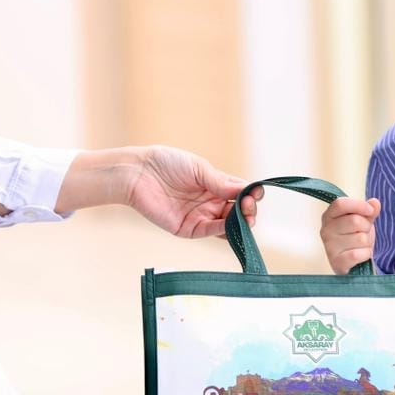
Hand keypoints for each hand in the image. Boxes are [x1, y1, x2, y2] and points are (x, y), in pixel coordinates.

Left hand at [126, 145, 258, 238]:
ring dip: (241, 222)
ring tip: (247, 216)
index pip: (241, 192)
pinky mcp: (189, 228)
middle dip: (249, 209)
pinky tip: (232, 223)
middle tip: (248, 204)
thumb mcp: (199, 168)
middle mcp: (211, 202)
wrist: (138, 174)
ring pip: (229, 224)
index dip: (251, 193)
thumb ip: (221, 183)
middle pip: (238, 211)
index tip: (256, 192)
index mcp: (216, 184)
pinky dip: (224, 229)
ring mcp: (201, 216)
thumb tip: (245, 191)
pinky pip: (211, 231)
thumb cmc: (166, 163)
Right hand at [320, 197, 380, 274]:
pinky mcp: (336, 262)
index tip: (371, 211)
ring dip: (367, 243)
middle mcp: (325, 230)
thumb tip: (375, 202)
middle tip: (362, 233)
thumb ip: (369, 211)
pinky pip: (358, 254)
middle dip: (366, 227)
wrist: (352, 262)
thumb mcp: (362, 221)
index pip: (340, 204)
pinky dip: (365, 254)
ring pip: (360, 238)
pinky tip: (360, 255)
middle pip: (355, 221)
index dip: (358, 205)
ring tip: (359, 245)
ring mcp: (329, 247)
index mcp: (329, 216)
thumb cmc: (354, 237)